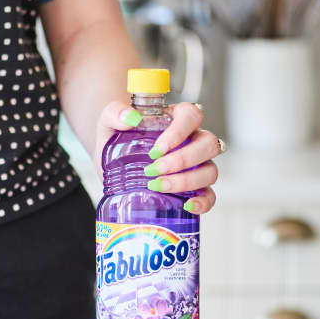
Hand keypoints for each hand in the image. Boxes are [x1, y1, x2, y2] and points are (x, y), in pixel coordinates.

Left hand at [94, 101, 219, 213]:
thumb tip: (131, 118)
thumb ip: (114, 113)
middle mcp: (192, 141)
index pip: (192, 115)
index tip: (156, 149)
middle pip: (208, 144)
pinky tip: (187, 205)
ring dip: (187, 181)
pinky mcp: (194, 190)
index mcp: (176, 120)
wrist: (110, 168)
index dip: (179, 131)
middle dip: (182, 159)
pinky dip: (203, 202)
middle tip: (153, 169)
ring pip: (210, 170)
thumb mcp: (108, 123)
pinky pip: (210, 196)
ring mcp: (197, 166)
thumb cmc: (116, 142)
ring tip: (158, 186)